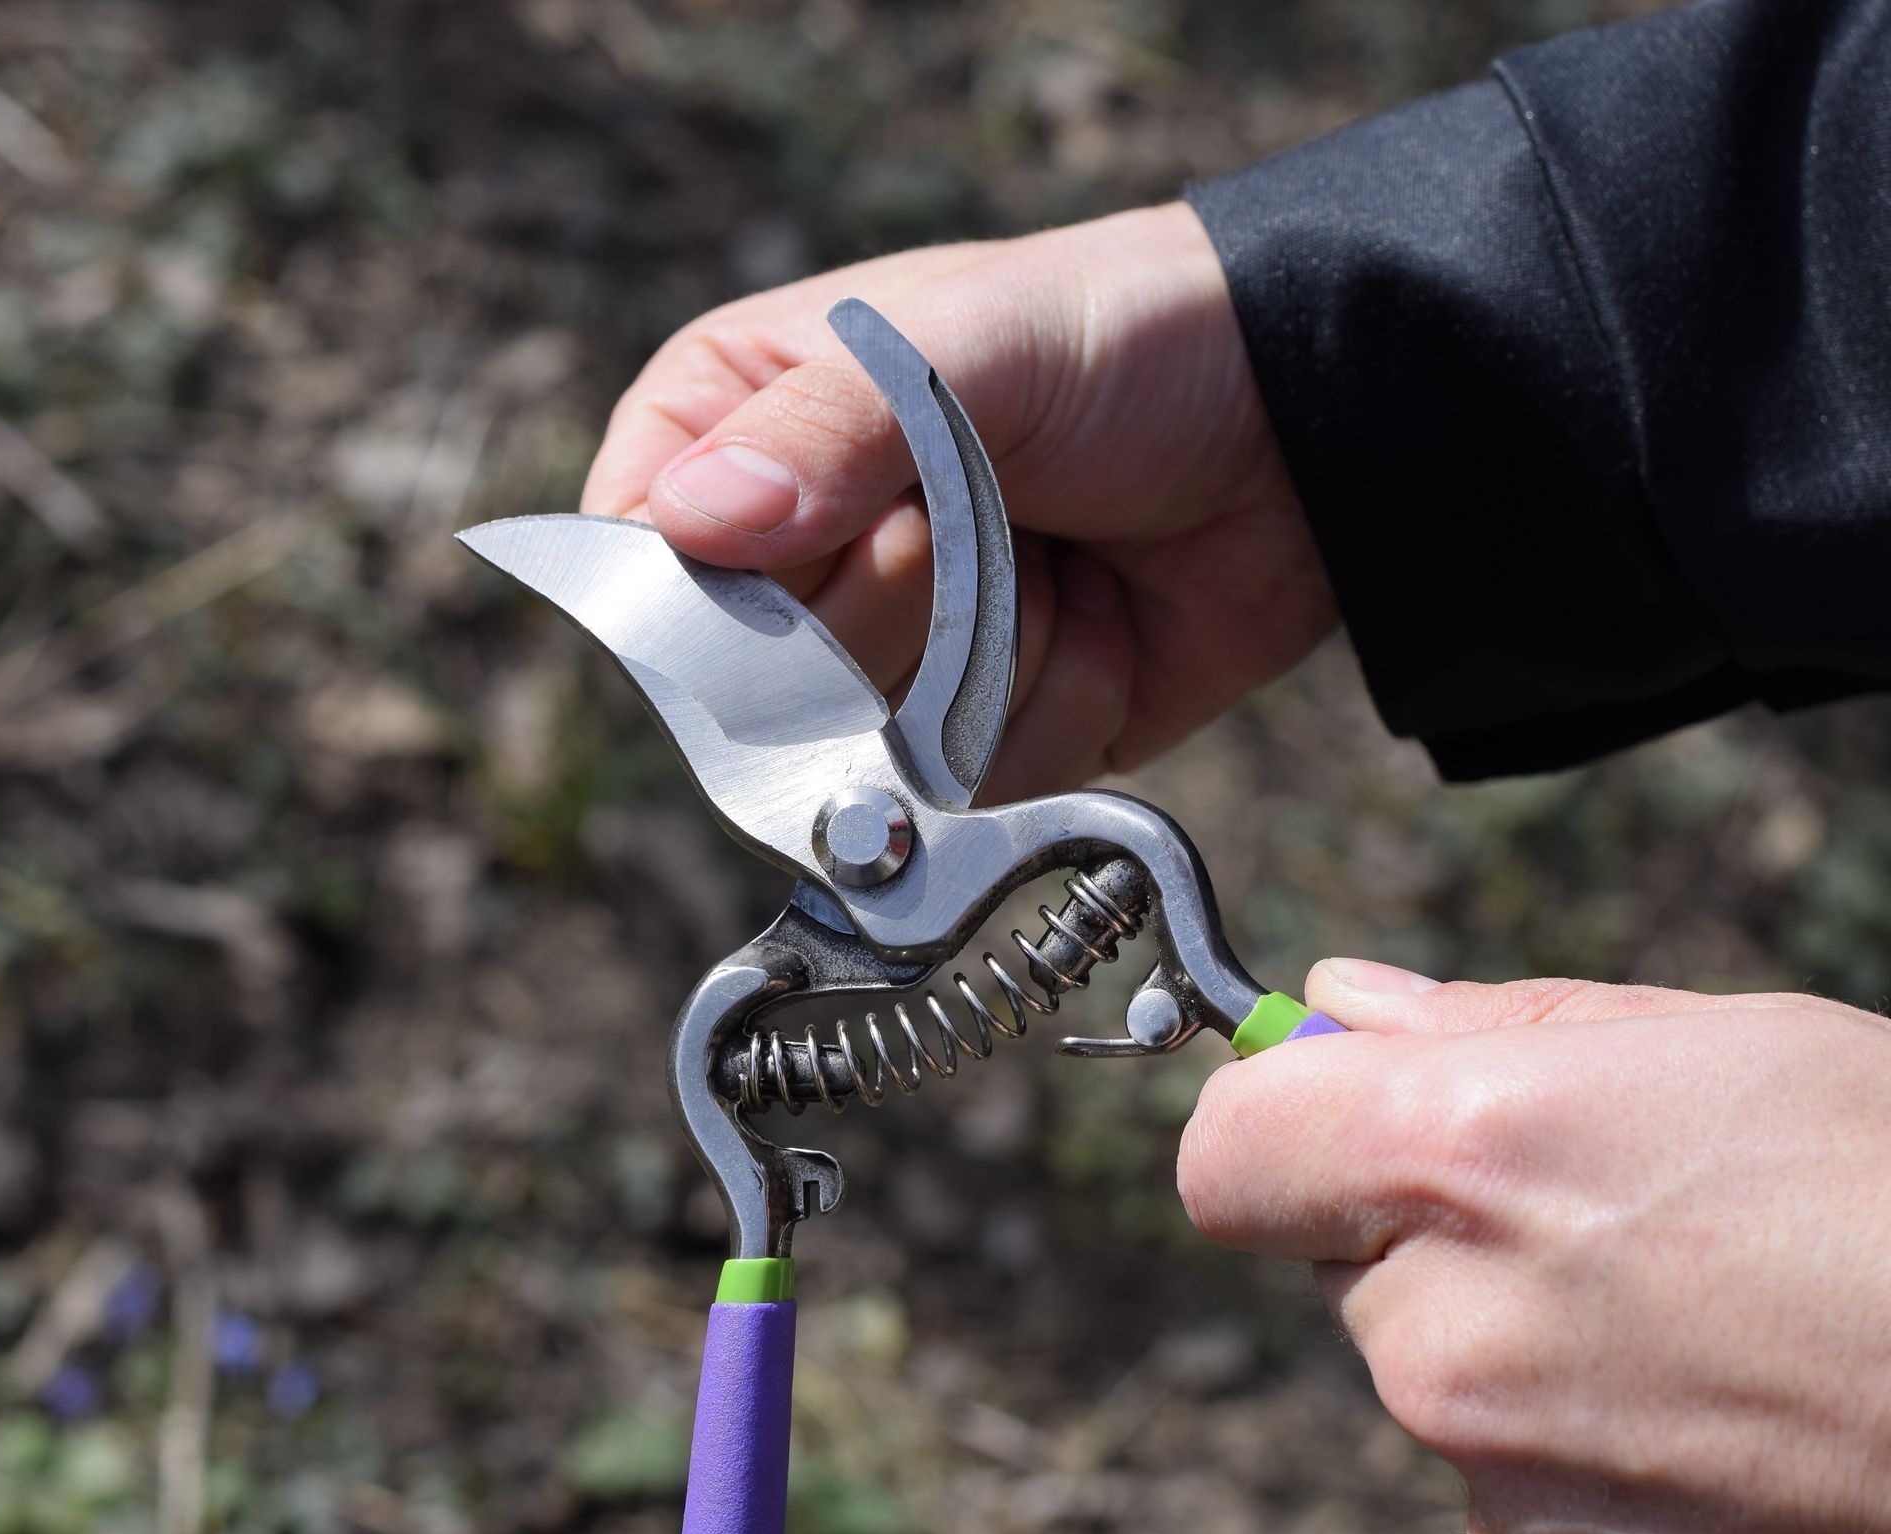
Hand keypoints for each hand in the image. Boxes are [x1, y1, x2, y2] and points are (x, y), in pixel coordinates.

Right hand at [583, 203, 1331, 800]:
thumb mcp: (974, 345)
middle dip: (901, 603)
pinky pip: (975, 785)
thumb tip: (690, 524)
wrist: (1301, 428)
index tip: (822, 541)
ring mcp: (889, 657)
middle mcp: (799, 554)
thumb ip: (830, 428)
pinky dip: (1059, 703)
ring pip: (869, 746)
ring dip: (993, 654)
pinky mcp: (978, 735)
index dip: (720, 585)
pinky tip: (1102, 617)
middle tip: (986, 509)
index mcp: (746, 427)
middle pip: (755, 678)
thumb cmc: (1122, 342)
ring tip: (1059, 551)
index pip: (640, 554)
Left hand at [1178, 962, 1890, 1533]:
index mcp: (1462, 1158)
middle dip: (1408, 1212)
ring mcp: (1487, 1466)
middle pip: (1323, 1248)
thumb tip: (1342, 1004)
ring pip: (1411, 1350)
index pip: (1227, 1148)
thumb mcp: (1706, 1041)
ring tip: (1668, 1296)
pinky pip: (1484, 1457)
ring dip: (1487, 1315)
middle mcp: (1442, 1326)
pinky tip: (1684, 1393)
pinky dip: (1547, 1421)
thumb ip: (1480, 1023)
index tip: (1331, 1098)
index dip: (1275, 1114)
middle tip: (1571, 1194)